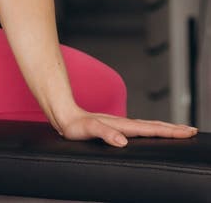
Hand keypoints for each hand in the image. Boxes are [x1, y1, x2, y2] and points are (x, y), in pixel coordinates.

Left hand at [58, 107, 197, 147]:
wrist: (64, 115)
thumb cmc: (74, 125)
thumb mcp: (88, 130)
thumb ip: (104, 134)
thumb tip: (123, 142)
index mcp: (122, 125)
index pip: (151, 129)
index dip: (170, 131)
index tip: (187, 131)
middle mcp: (124, 124)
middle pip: (154, 126)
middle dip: (174, 129)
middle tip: (192, 131)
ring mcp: (121, 125)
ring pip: (148, 126)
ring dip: (166, 128)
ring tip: (180, 131)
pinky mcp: (117, 128)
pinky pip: (140, 129)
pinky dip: (153, 130)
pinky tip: (154, 133)